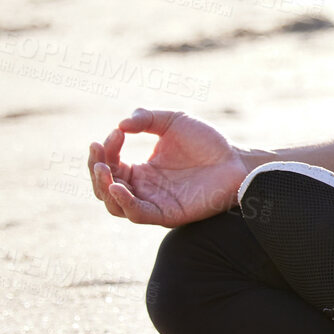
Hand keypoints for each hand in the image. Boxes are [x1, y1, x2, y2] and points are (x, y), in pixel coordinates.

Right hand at [87, 108, 248, 226]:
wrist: (237, 159)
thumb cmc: (207, 142)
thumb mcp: (173, 121)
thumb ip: (146, 118)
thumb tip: (120, 124)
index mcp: (142, 171)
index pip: (110, 165)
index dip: (106, 151)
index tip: (116, 133)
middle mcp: (144, 190)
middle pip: (105, 188)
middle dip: (96, 169)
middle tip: (98, 150)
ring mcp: (154, 203)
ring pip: (115, 205)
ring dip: (103, 187)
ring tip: (104, 169)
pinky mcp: (167, 214)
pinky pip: (138, 215)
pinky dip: (124, 203)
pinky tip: (119, 186)